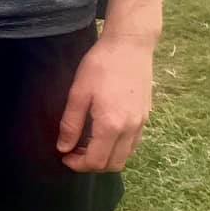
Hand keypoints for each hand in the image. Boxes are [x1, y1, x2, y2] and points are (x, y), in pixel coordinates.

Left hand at [56, 34, 154, 173]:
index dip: (77, 165)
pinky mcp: (146, 116)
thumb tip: (63, 148)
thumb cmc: (101, 65)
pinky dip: (118, 148)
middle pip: (113, 165)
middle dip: (91, 165)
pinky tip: (104, 134)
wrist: (130, 45)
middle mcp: (130, 129)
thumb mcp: (78, 93)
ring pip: (125, 157)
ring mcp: (141, 123)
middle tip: (74, 151)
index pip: (95, 162)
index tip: (64, 156)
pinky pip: (133, 144)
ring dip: (106, 158)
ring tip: (88, 143)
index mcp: (111, 125)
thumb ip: (71, 124)